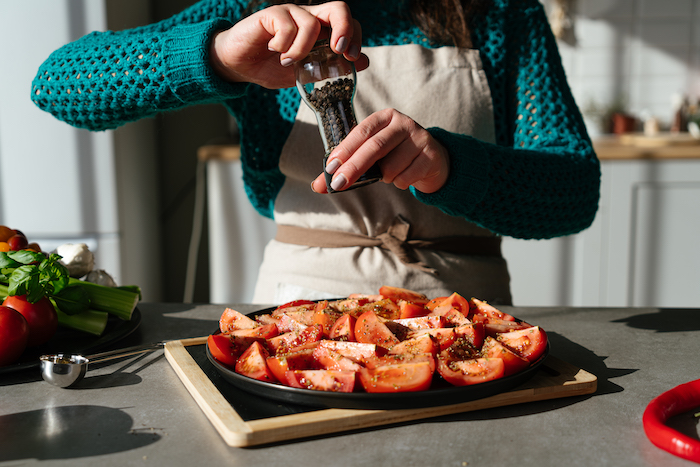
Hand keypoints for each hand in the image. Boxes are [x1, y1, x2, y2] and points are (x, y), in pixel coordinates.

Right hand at [209, 2, 368, 88]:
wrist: (238, 66)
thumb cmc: (270, 67)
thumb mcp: (306, 74)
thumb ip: (332, 67)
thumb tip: (364, 62)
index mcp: (319, 30)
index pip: (347, 23)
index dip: (355, 36)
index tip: (352, 58)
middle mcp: (308, 18)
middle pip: (338, 8)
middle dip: (344, 28)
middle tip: (339, 50)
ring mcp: (290, 14)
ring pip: (311, 23)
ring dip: (302, 50)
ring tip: (287, 62)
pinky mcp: (271, 15)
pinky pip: (287, 25)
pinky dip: (284, 45)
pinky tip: (274, 51)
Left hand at [311, 109, 449, 193]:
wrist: (432, 159)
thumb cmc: (395, 155)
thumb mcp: (372, 155)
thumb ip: (346, 167)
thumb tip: (318, 185)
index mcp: (384, 117)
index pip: (361, 131)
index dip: (345, 149)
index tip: (330, 167)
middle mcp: (402, 123)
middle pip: (375, 147)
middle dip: (354, 168)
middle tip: (338, 184)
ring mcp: (419, 137)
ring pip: (391, 167)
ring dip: (384, 177)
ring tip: (390, 173)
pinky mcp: (431, 155)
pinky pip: (406, 177)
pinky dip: (400, 182)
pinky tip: (405, 175)